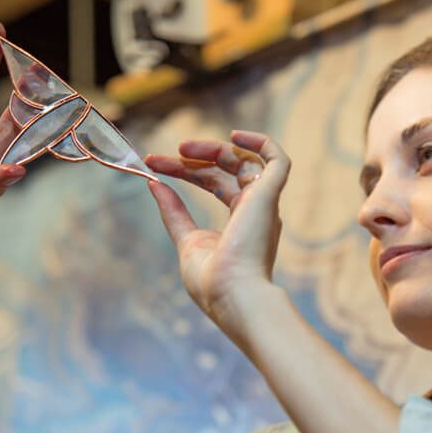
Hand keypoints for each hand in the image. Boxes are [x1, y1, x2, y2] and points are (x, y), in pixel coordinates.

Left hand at [145, 131, 288, 336]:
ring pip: (245, 160)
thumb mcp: (186, 241)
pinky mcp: (269, 196)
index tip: (154, 165)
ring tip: (182, 148)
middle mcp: (256, 210)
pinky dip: (261, 142)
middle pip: (226, 169)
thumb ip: (174, 212)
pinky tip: (235, 136)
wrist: (233, 296)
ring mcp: (264, 203)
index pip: (215, 184)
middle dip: (193, 158)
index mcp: (240, 223)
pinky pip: (277, 160)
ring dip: (213, 149)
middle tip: (158, 157)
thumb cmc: (212, 282)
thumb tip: (154, 184)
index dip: (185, 170)